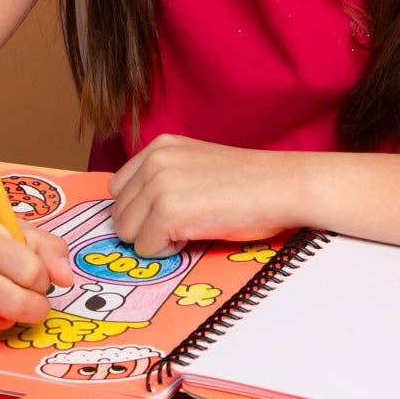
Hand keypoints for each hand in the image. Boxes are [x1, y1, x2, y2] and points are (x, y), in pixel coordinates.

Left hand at [106, 132, 300, 257]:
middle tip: (186, 222)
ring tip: (191, 227)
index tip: (171, 213)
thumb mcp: (195, 165)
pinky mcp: (167, 212)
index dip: (141, 210)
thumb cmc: (249, 183)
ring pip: (126, 233)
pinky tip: (196, 235)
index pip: (118, 190)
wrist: (281, 187)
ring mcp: (158, 185)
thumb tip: (133, 214)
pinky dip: (168, 252)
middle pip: (119, 213)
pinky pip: (145, 249)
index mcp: (159, 146)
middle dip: (145, 227)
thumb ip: (163, 178)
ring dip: (155, 240)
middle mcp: (153, 160)